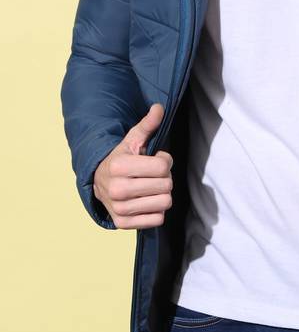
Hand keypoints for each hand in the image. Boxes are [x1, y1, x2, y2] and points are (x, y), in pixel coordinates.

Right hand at [93, 103, 172, 228]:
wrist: (99, 182)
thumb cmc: (121, 158)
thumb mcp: (132, 139)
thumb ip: (148, 124)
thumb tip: (159, 107)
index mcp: (119, 166)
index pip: (163, 167)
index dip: (164, 161)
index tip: (155, 160)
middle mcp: (117, 189)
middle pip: (166, 185)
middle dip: (164, 178)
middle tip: (152, 175)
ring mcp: (119, 209)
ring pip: (165, 203)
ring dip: (162, 194)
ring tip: (149, 187)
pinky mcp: (123, 224)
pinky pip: (158, 219)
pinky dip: (156, 210)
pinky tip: (145, 201)